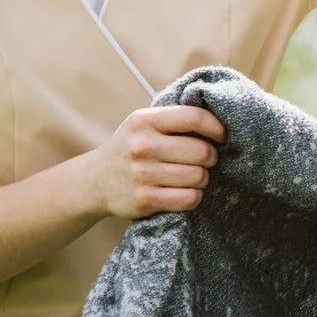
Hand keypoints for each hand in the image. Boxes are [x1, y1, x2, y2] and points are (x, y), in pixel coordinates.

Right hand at [87, 104, 224, 219]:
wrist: (94, 181)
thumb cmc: (131, 148)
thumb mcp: (143, 124)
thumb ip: (174, 119)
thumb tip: (222, 118)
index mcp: (144, 121)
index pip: (195, 117)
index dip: (217, 128)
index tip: (222, 137)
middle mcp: (141, 145)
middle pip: (202, 152)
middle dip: (210, 158)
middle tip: (203, 161)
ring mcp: (142, 174)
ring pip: (199, 177)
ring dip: (202, 179)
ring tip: (189, 176)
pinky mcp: (145, 199)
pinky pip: (190, 198)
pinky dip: (193, 196)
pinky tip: (182, 192)